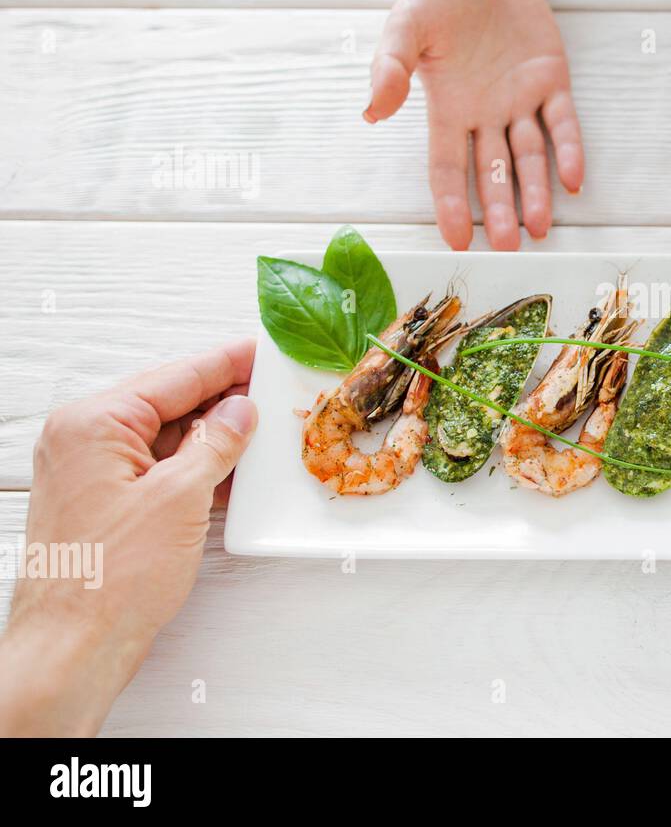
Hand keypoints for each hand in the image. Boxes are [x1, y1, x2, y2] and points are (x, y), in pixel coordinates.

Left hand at [0, 340, 257, 734]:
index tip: (260, 349)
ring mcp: (92, 474)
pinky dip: (195, 468)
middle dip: (221, 398)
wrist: (73, 647)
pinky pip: (157, 470)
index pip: (173, 378)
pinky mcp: (105, 505)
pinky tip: (233, 470)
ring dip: (212, 437)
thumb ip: (215, 444)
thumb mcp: (180, 498)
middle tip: (270, 387)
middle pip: (168, 403)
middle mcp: (84, 441)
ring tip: (261, 429)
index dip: (224, 363)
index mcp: (93, 424)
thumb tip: (239, 410)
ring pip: (166, 438)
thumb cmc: (112, 578)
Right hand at [365, 0, 583, 250]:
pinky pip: (563, 123)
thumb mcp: (405, 25)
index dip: (451, 204)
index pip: (447, 168)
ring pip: (530, 157)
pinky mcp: (552, 82)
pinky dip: (568, 150)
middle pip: (493, 173)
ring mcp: (521, 102)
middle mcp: (485, 116)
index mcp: (447, 110)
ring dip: (536, 192)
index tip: (455, 241)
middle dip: (500, 210)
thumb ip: (390, 68)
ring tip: (540, 228)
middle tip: (507, 246)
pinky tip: (573, 179)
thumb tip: (372, 112)